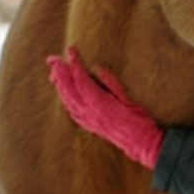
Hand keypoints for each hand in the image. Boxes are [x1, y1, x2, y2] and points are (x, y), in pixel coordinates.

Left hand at [47, 47, 164, 168]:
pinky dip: (65, 98)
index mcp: (98, 102)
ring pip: (67, 100)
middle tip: (52, 59)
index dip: (74, 63)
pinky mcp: (89, 125)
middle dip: (59, 72)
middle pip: (68, 89)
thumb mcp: (127, 97)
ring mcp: (87, 120)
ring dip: (59, 84)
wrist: (141, 143)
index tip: (71, 50)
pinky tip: (64, 93)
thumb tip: (97, 69)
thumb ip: (111, 83)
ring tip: (54, 72)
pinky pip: (71, 110)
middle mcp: (89, 112)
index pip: (81, 79)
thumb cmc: (138, 119)